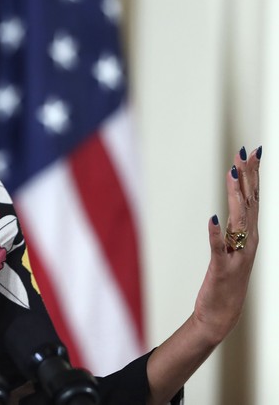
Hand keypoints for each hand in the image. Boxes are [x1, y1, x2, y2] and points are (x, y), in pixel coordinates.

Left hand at [192, 145, 260, 342]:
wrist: (221, 314)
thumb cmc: (226, 280)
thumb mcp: (233, 248)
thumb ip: (234, 226)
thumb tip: (234, 202)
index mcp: (250, 235)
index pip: (254, 198)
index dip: (253, 174)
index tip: (253, 150)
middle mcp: (248, 242)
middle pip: (249, 203)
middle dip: (247, 176)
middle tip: (246, 151)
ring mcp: (236, 255)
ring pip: (237, 220)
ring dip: (234, 197)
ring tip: (231, 174)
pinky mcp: (221, 269)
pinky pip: (217, 248)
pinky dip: (215, 234)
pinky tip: (212, 219)